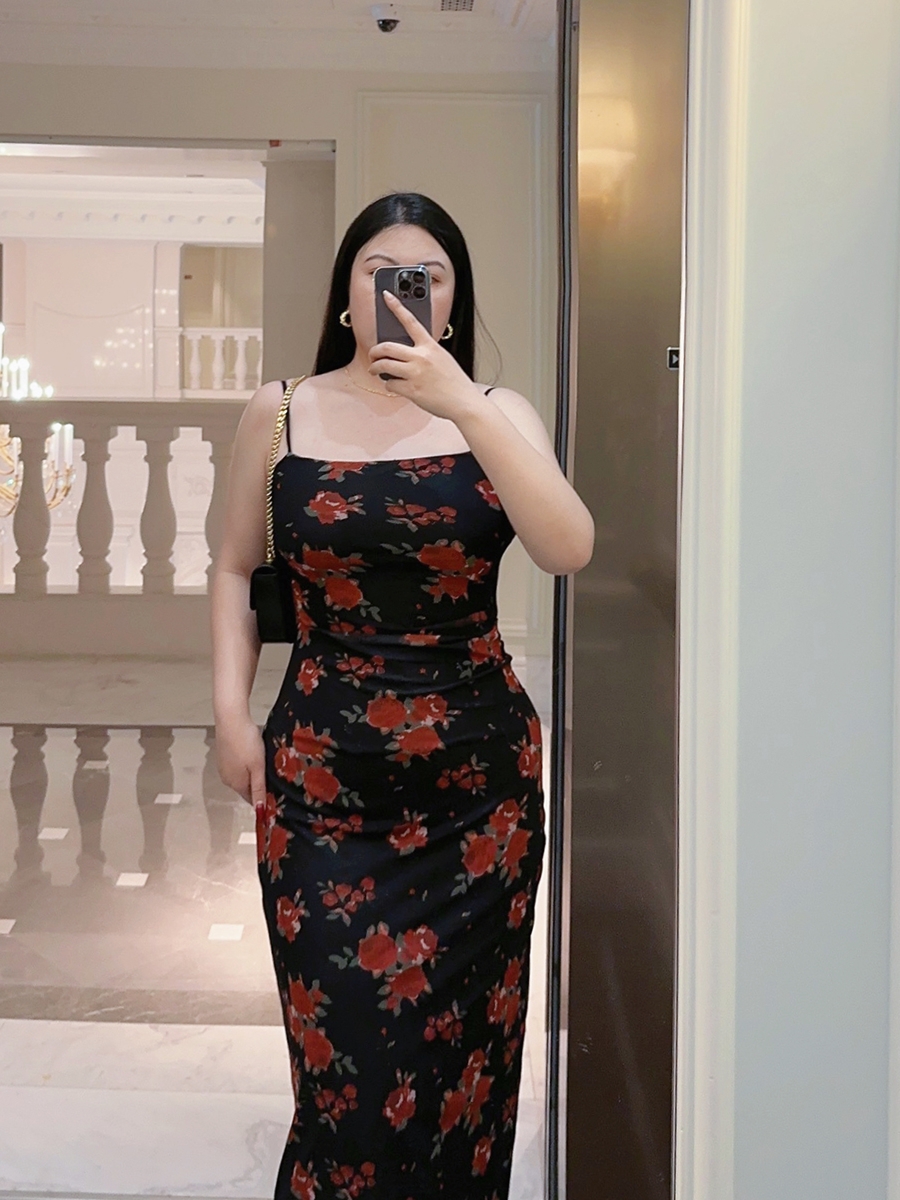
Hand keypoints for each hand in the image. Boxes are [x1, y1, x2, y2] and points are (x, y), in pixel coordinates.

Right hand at [216, 715, 265, 808]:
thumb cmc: (246, 742)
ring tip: (265, 763)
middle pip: (246, 787)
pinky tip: (253, 754)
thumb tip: (259, 811)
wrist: (231, 718)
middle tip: (274, 774)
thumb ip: (258, 788)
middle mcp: (227, 778)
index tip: (277, 792)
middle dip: (259, 785)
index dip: (264, 797)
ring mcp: (223, 767)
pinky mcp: (222, 755)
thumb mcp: (257, 767)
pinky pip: (237, 766)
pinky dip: (245, 764)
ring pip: (242, 776)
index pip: (251, 799)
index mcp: (236, 784)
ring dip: (252, 773)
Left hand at [368, 290, 481, 420]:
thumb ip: (426, 352)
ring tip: (374, 370)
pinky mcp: (411, 390)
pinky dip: (388, 385)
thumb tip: (406, 353)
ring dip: (375, 368)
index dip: (396, 307)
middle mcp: (421, 357)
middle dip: (375, 351)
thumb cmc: (454, 382)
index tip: (386, 296)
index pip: (410, 321)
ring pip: (384, 365)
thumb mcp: (443, 358)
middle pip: (387, 347)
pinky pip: (390, 384)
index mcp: (430, 346)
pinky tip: (393, 386)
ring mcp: (415, 374)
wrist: (463, 402)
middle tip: (372, 355)